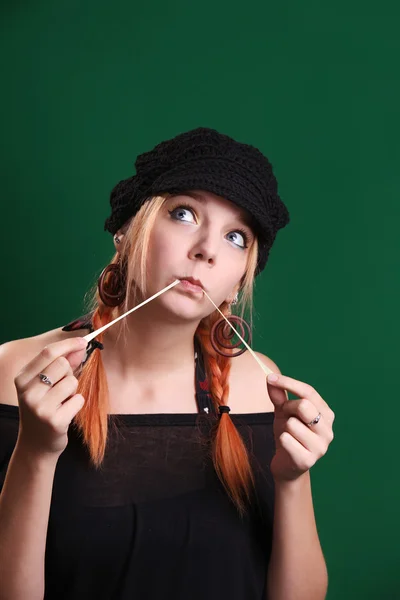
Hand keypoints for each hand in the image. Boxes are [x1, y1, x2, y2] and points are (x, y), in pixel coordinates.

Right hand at [14, 337, 88, 457]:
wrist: (36, 444)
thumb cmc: (43, 408)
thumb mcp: (45, 385)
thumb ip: (62, 364)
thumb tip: (79, 346)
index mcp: (22, 379)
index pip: (48, 352)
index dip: (68, 344)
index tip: (83, 341)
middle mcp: (28, 392)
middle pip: (62, 364)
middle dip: (69, 372)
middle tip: (62, 387)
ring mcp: (40, 407)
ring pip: (72, 382)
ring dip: (73, 390)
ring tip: (62, 402)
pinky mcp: (54, 421)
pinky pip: (79, 399)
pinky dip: (77, 404)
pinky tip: (65, 413)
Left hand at [266, 373, 334, 481]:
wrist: (287, 464)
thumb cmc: (289, 434)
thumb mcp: (283, 412)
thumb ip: (279, 395)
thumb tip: (270, 379)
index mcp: (325, 413)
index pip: (309, 392)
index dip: (289, 383)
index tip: (270, 377)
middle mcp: (327, 429)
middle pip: (304, 406)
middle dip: (287, 408)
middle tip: (284, 415)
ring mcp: (320, 446)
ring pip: (292, 424)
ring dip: (284, 427)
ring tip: (287, 434)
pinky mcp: (308, 460)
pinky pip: (286, 440)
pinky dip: (281, 440)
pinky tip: (286, 447)